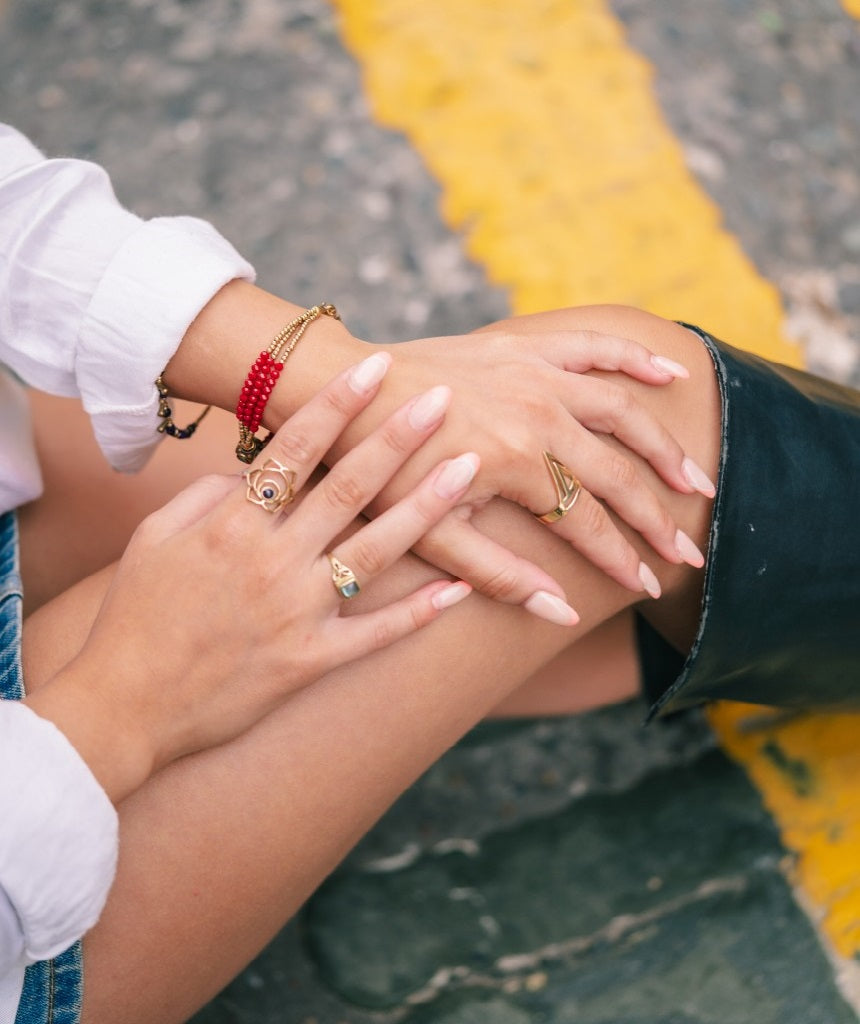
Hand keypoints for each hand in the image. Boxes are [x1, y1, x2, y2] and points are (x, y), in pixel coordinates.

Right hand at [25, 354, 476, 802]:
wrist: (123, 708)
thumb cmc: (133, 617)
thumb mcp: (153, 539)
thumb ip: (204, 495)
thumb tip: (251, 472)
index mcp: (230, 525)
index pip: (294, 449)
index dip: (338, 403)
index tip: (376, 367)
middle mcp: (271, 563)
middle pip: (348, 489)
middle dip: (398, 438)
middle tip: (442, 400)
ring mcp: (297, 614)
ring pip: (375, 551)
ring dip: (426, 507)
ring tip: (468, 468)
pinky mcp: (311, 662)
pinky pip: (377, 634)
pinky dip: (420, 613)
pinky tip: (461, 588)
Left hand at [329, 312, 713, 611]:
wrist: (338, 392)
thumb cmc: (376, 471)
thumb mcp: (427, 534)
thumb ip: (497, 573)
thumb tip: (562, 613)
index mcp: (516, 463)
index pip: (588, 524)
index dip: (622, 561)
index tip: (650, 589)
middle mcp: (538, 414)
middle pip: (618, 474)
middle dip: (658, 519)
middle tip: (691, 554)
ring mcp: (533, 373)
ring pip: (622, 410)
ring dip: (665, 447)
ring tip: (698, 483)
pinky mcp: (522, 346)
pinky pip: (591, 345)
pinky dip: (634, 354)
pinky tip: (669, 369)